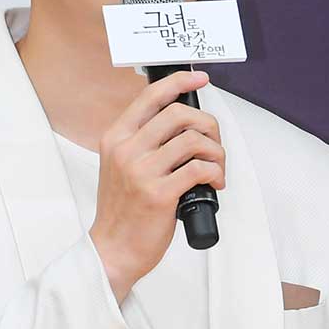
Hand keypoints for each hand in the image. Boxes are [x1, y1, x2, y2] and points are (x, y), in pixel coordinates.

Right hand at [89, 70, 224, 301]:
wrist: (112, 249)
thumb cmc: (122, 210)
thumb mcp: (120, 166)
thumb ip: (141, 142)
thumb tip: (181, 121)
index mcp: (116, 138)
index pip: (150, 96)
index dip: (179, 83)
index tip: (200, 79)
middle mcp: (126, 150)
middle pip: (179, 114)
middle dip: (207, 125)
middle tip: (213, 145)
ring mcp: (141, 171)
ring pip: (193, 140)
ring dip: (216, 152)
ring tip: (216, 168)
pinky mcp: (158, 194)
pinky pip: (199, 169)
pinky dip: (215, 173)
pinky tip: (214, 184)